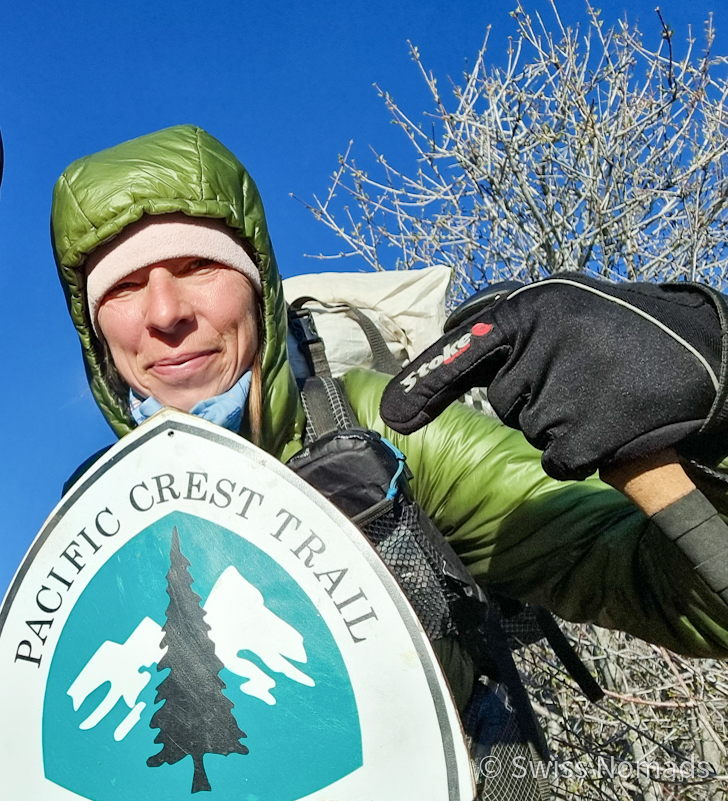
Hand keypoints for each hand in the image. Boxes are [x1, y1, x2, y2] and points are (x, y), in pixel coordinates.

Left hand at [380, 275, 727, 479]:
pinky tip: (613, 427)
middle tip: (588, 379)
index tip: (392, 414)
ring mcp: (566, 385)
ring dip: (563, 425)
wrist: (710, 355)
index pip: (463, 349)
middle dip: (535, 400)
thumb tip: (439, 358)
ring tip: (608, 395)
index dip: (423, 385)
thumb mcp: (565, 312)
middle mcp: (543, 340)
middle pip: (503, 401)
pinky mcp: (590, 429)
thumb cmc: (625, 334)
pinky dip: (581, 455)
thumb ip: (507, 333)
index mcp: (533, 306)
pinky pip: (559, 460)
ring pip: (532, 431)